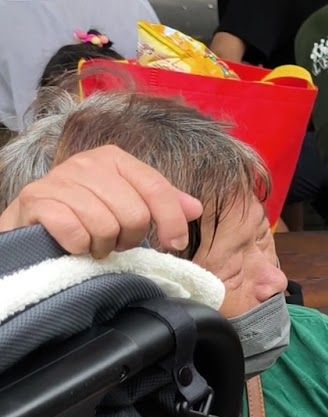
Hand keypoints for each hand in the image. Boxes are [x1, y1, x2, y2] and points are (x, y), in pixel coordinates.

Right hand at [0, 144, 201, 257]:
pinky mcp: (37, 201)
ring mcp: (59, 180)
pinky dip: (80, 247)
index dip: (172, 222)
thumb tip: (194, 208)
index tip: (174, 244)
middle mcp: (86, 163)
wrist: (34, 220)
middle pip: (134, 214)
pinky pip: (75, 234)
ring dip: (104, 246)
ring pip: (106, 226)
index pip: (157, 189)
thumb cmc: (87, 212)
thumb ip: (162, 203)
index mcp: (114, 159)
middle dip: (130, 238)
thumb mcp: (128, 202)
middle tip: (118, 242)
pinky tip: (76, 245)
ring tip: (96, 243)